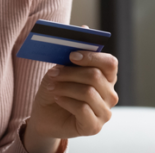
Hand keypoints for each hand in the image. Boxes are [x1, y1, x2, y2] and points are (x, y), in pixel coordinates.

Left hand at [25, 26, 118, 145]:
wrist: (44, 115)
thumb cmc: (56, 89)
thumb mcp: (61, 68)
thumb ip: (73, 51)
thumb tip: (84, 28)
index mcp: (106, 77)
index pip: (110, 63)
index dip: (91, 56)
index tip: (70, 55)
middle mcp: (110, 94)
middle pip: (95, 76)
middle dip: (70, 73)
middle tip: (52, 73)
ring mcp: (104, 112)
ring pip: (88, 92)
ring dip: (65, 87)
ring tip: (51, 87)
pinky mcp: (94, 127)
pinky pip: (83, 109)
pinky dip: (66, 101)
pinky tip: (57, 99)